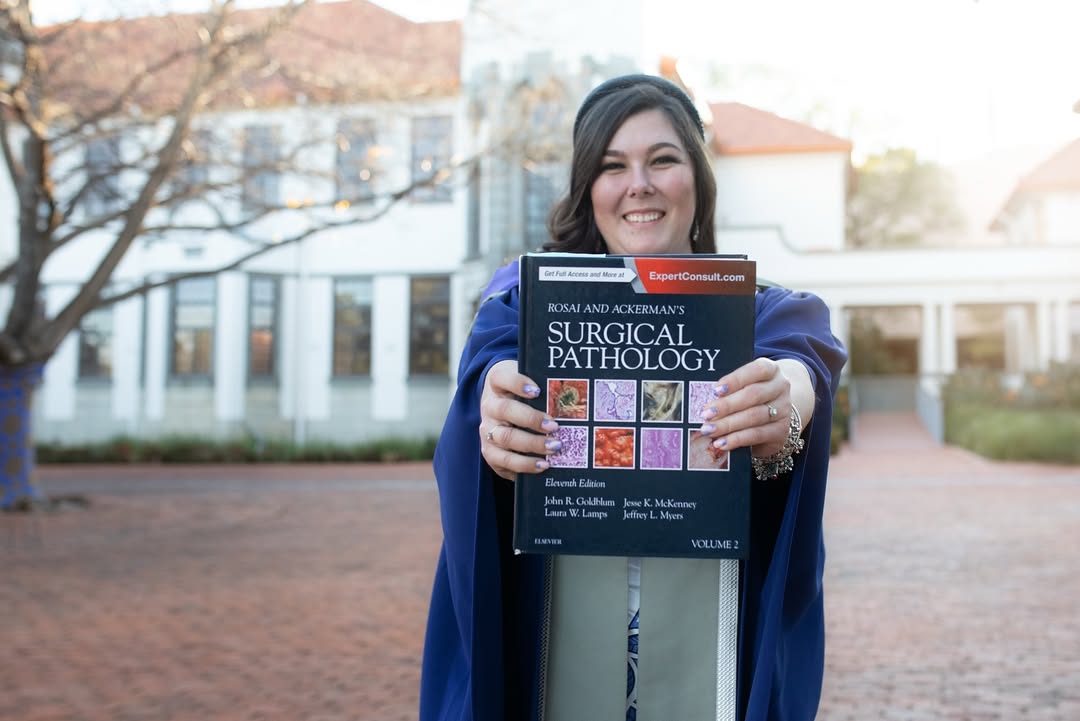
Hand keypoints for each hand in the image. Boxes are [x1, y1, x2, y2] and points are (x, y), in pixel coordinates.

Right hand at [480, 360, 560, 480]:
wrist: (500, 413)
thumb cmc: (521, 396)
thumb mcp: (529, 385)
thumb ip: (543, 388)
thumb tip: (572, 396)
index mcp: (497, 384)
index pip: (501, 378)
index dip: (517, 383)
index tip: (537, 391)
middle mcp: (489, 406)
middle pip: (505, 410)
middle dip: (531, 419)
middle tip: (554, 427)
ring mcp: (487, 430)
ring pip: (505, 438)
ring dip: (532, 444)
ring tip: (554, 447)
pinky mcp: (489, 452)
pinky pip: (504, 461)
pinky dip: (524, 464)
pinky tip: (542, 464)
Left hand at [696, 358, 814, 457]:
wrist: (776, 414)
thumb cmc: (751, 396)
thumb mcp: (744, 386)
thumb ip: (729, 389)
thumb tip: (704, 401)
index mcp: (771, 370)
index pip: (757, 370)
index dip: (735, 380)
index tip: (715, 390)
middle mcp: (780, 388)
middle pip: (753, 395)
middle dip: (726, 406)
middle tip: (706, 414)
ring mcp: (783, 410)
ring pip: (754, 416)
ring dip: (728, 424)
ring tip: (709, 430)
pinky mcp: (781, 431)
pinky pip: (757, 435)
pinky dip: (736, 439)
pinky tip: (721, 443)